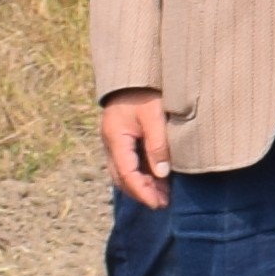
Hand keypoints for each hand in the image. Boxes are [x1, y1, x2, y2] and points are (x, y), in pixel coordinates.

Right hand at [99, 88, 172, 208]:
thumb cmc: (145, 91)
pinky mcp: (122, 136)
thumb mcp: (154, 116)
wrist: (134, 71)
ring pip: (124, 170)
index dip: (142, 192)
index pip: (127, 174)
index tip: (159, 204)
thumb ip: (157, 145)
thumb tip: (161, 174)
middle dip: (141, 192)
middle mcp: (111, 142)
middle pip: (122, 177)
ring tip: (163, 194)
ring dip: (142, 184)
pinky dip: (142, 172)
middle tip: (163, 203)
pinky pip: (128, 161)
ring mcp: (114, 140)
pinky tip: (158, 176)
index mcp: (116, 139)